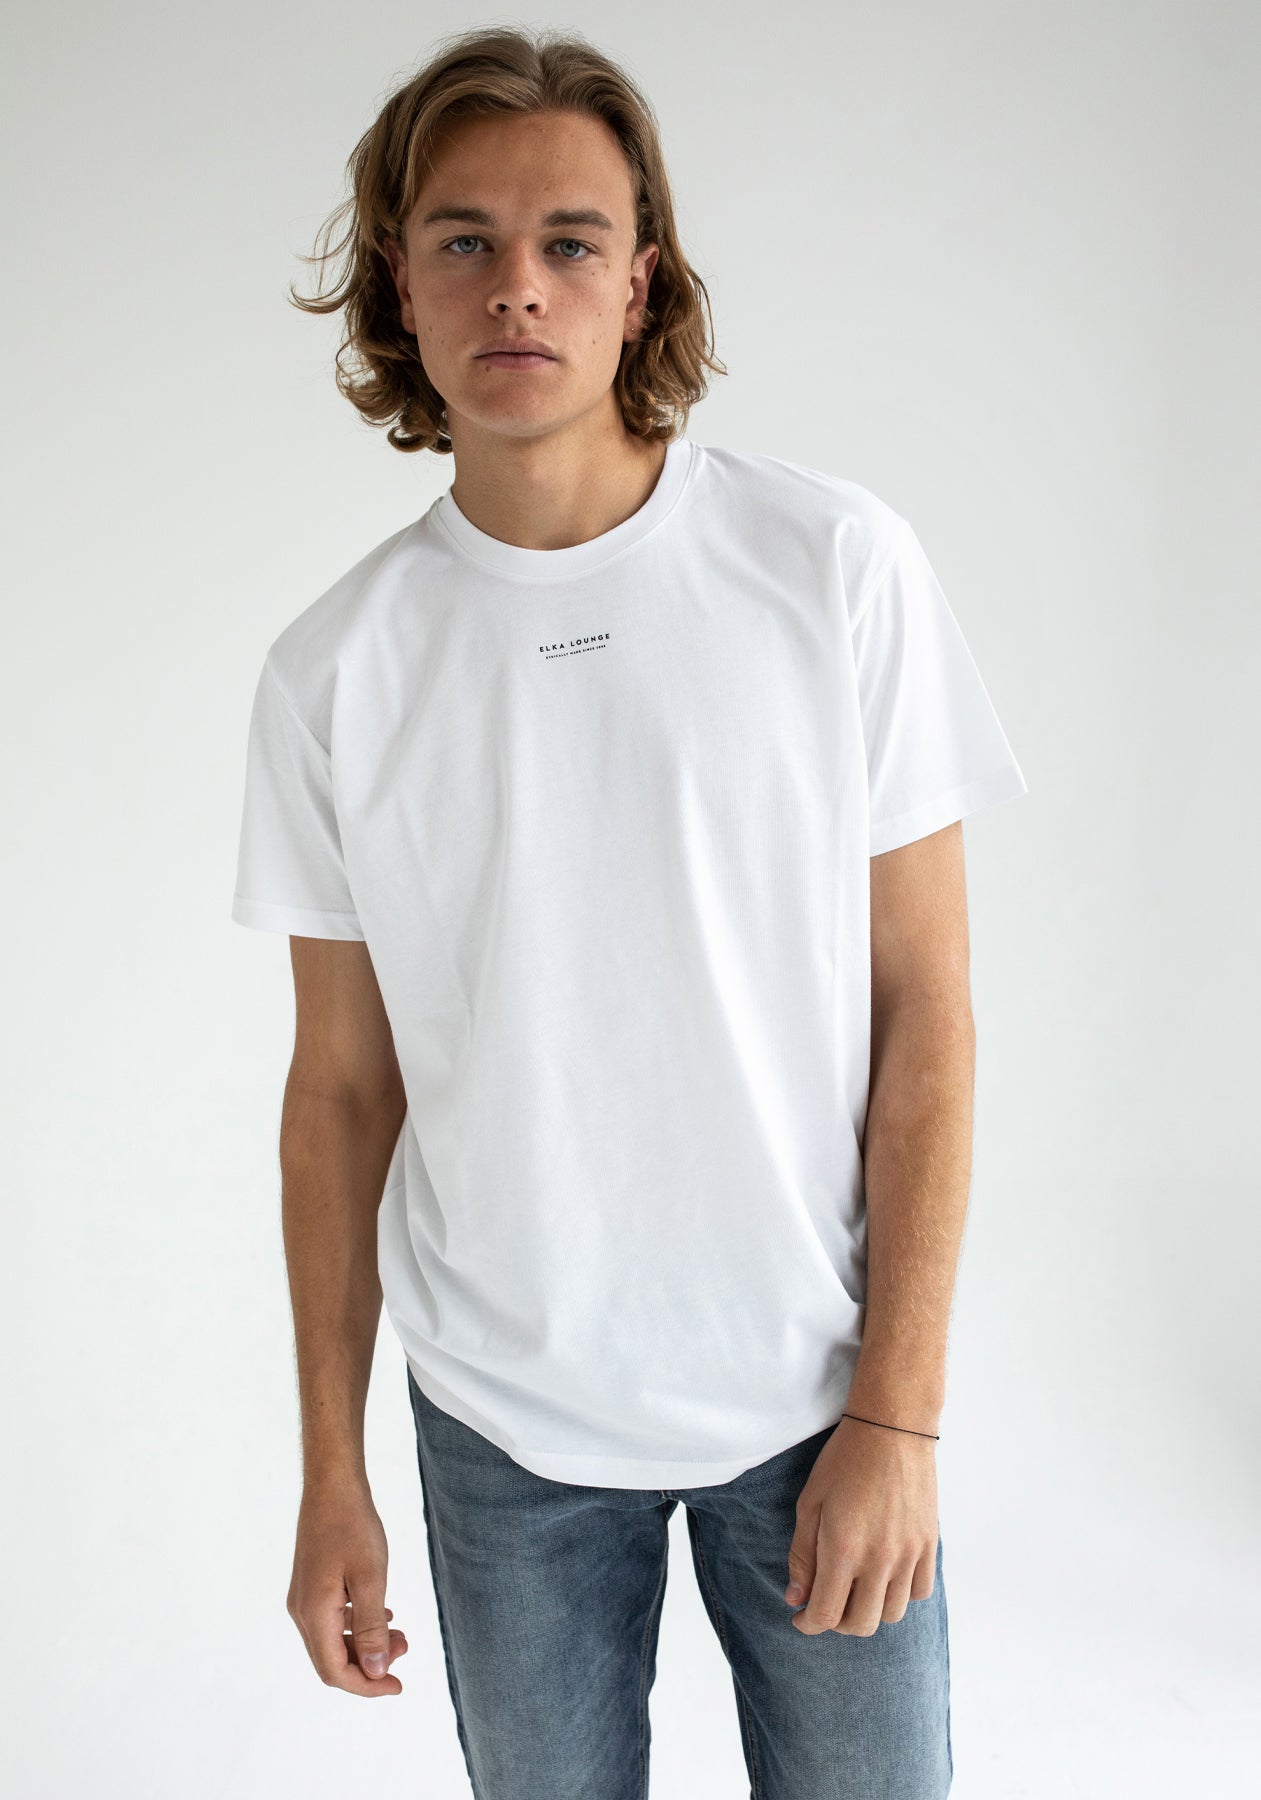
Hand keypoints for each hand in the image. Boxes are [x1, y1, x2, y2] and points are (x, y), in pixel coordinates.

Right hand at [287, 1477, 409, 1694]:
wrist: (332, 1485)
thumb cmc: (352, 1526)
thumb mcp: (370, 1578)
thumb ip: (371, 1628)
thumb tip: (376, 1670)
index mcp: (314, 1614)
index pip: (334, 1671)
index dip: (366, 1686)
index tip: (397, 1685)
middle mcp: (303, 1612)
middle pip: (332, 1659)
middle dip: (369, 1664)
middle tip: (406, 1648)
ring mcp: (305, 1597)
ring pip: (333, 1639)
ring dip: (365, 1644)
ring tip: (400, 1634)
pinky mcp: (312, 1584)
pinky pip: (333, 1619)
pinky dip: (357, 1625)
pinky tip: (382, 1615)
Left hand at [784, 1414, 937, 1635]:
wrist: (891, 1429)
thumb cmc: (844, 1461)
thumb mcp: (810, 1504)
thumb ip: (802, 1555)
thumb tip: (796, 1597)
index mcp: (843, 1549)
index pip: (826, 1614)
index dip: (808, 1623)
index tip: (801, 1618)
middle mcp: (880, 1559)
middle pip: (861, 1623)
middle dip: (837, 1622)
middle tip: (826, 1603)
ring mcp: (909, 1554)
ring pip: (892, 1613)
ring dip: (869, 1611)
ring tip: (855, 1590)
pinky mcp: (929, 1544)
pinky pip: (919, 1591)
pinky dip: (901, 1594)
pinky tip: (885, 1576)